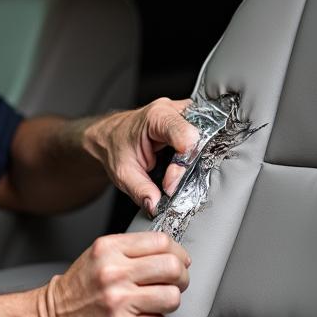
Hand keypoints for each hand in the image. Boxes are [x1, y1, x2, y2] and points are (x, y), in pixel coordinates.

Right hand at [35, 233, 190, 316]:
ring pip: (172, 297)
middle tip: (174, 284)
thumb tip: (172, 254)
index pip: (161, 242)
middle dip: (181, 278)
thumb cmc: (76, 293)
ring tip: (153, 305)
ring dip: (168, 303)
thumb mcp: (97, 257)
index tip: (178, 262)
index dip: (177, 254)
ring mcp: (119, 302)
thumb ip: (130, 251)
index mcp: (108, 249)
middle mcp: (113, 273)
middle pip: (173, 268)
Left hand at [83, 98, 199, 215]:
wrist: (110, 135)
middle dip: (190, 164)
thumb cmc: (116, 147)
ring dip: (195, 159)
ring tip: (175, 173)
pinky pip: (203, 137)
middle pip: (200, 136)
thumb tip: (156, 205)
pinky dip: (196, 155)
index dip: (181, 165)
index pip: (186, 137)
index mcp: (156, 116)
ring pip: (206, 136)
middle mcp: (173, 110)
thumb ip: (140, 190)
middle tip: (172, 181)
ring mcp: (182, 114)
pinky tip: (183, 165)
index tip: (169, 184)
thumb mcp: (123, 174)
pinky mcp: (188, 121)